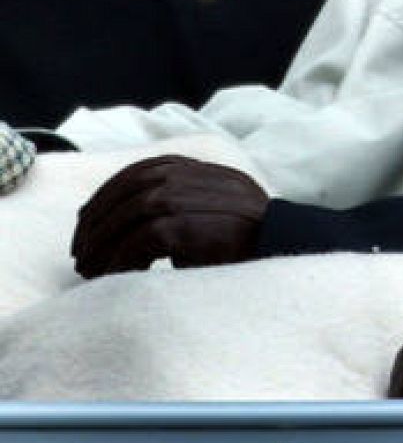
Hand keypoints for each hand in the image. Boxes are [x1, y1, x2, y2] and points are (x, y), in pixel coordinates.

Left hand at [71, 155, 267, 277]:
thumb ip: (185, 197)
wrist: (282, 242)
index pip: (137, 172)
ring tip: (90, 269)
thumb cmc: (249, 233)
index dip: (105, 197)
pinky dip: (120, 260)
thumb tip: (135, 217)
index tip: (87, 222)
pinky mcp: (186, 227)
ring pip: (127, 216)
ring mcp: (186, 199)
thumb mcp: (216, 202)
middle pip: (125, 191)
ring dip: (101, 245)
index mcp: (195, 167)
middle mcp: (188, 176)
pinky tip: (115, 275)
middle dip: (95, 222)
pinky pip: (138, 242)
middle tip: (80, 253)